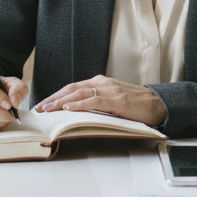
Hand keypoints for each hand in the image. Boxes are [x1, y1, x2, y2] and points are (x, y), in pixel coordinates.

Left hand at [36, 75, 166, 126]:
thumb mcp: (112, 101)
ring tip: (48, 109)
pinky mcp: (117, 100)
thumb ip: (96, 103)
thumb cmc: (136, 105)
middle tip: (39, 108)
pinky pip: (94, 101)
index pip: (72, 88)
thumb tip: (77, 113)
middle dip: (53, 98)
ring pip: (79, 94)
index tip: (43, 104)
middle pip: (71, 89)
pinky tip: (68, 108)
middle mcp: (102, 83)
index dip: (56, 95)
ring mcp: (109, 90)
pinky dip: (80, 105)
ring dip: (61, 102)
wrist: (158, 104)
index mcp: (100, 83)